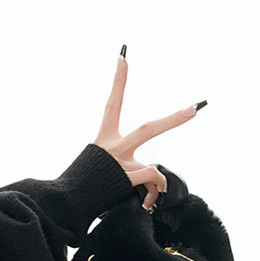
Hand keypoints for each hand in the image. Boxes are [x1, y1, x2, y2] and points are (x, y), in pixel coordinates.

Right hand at [94, 52, 201, 210]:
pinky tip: (149, 200)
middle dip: (174, 121)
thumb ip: (122, 163)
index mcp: (103, 138)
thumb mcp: (97, 166)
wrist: (65, 202)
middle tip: (194, 110)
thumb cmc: (81, 185)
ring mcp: (119, 163)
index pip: (112, 103)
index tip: (123, 58)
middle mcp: (112, 147)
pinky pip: (150, 180)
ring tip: (152, 194)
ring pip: (151, 168)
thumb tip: (146, 174)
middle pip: (148, 129)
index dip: (119, 80)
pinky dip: (154, 190)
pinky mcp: (124, 178)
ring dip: (155, 182)